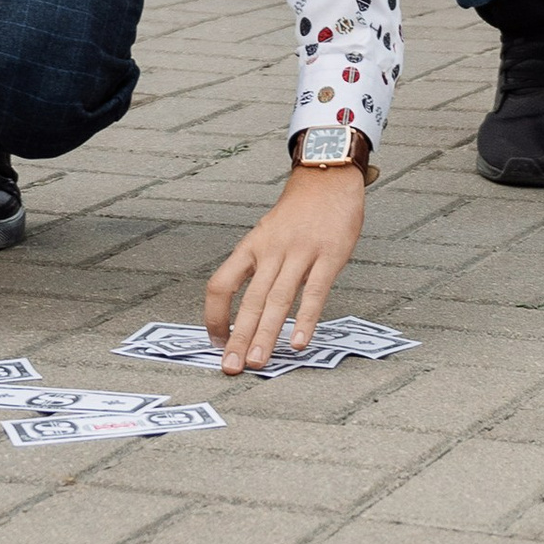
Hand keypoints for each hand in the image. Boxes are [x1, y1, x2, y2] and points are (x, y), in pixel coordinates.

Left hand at [205, 158, 365, 372]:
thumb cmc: (298, 211)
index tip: (216, 341)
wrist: (328, 176)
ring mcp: (301, 253)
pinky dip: (305, 319)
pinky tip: (299, 342)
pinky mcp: (329, 256)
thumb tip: (246, 308)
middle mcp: (272, 251)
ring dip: (267, 335)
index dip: (214, 315)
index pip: (221, 283)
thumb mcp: (267, 232)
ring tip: (259, 362)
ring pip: (278, 300)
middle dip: (239, 337)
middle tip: (231, 367)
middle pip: (250, 300)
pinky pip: (315, 292)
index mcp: (252, 246)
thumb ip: (257, 265)